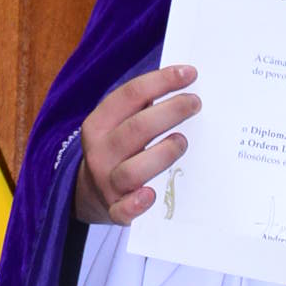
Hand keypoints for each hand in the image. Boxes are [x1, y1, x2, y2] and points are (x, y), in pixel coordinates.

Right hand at [74, 65, 200, 223]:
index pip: (130, 95)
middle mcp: (100, 152)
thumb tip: (187, 83)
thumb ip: (143, 108)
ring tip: (182, 142)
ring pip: (134, 169)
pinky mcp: (115, 210)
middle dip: (170, 112)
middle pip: (136, 128)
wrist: (90, 193)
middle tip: (195, 103)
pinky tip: (152, 194)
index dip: (161, 81)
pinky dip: (137, 204)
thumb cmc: (119, 150)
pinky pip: (124, 211)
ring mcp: (107, 182)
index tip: (190, 74)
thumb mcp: (119, 124)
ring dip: (163, 153)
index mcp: (99, 124)